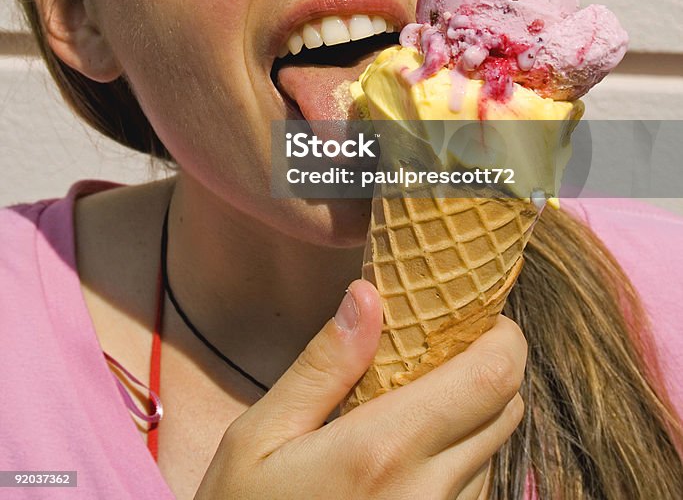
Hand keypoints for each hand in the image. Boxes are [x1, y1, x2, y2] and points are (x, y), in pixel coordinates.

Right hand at [194, 281, 525, 499]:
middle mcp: (427, 493)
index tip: (473, 313)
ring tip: (417, 400)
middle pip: (505, 408)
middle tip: (441, 346)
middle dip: (487, 366)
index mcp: (384, 451)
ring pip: (493, 449)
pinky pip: (475, 489)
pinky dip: (458, 459)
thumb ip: (323, 366)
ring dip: (472, 415)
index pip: (491, 377)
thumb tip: (368, 295)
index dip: (501, 336)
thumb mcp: (259, 435)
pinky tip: (409, 452)